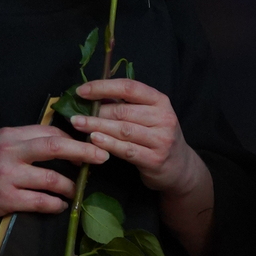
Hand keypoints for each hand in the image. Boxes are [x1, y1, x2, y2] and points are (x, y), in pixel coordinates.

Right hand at [0, 125, 107, 242]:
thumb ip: (21, 143)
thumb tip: (56, 143)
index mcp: (9, 135)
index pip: (50, 131)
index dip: (74, 137)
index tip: (91, 143)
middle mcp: (9, 151)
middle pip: (56, 145)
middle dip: (85, 151)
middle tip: (104, 157)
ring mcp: (6, 176)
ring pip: (52, 178)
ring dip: (70, 187)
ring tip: (75, 192)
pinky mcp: (3, 200)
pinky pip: (40, 202)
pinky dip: (55, 205)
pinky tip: (59, 206)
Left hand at [73, 79, 199, 194]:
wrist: (180, 168)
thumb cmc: (157, 137)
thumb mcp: (149, 116)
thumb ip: (126, 105)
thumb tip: (92, 96)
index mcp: (160, 100)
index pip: (129, 88)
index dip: (103, 87)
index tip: (81, 91)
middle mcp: (164, 117)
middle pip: (123, 111)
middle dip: (96, 112)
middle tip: (74, 114)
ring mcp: (161, 139)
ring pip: (123, 130)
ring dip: (97, 126)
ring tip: (78, 125)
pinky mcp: (155, 159)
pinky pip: (127, 149)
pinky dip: (108, 144)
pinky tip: (94, 140)